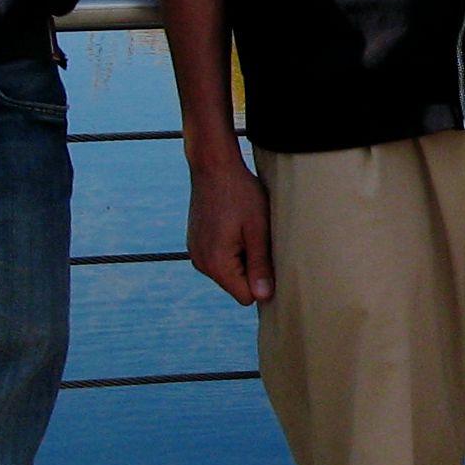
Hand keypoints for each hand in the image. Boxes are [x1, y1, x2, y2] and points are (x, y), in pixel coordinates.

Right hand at [186, 152, 274, 304]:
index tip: (269, 257)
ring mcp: (196, 253)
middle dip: (252, 268)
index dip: (262, 282)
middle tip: (257, 238)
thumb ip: (260, 265)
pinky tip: (234, 225)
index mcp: (217, 263)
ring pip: (229, 272)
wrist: (214, 166)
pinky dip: (231, 249)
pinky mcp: (196, 244)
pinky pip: (220, 259)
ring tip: (245, 230)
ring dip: (242, 257)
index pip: (246, 297)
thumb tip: (264, 297)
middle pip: (237, 285)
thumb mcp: (258, 229)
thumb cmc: (241, 194)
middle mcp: (201, 263)